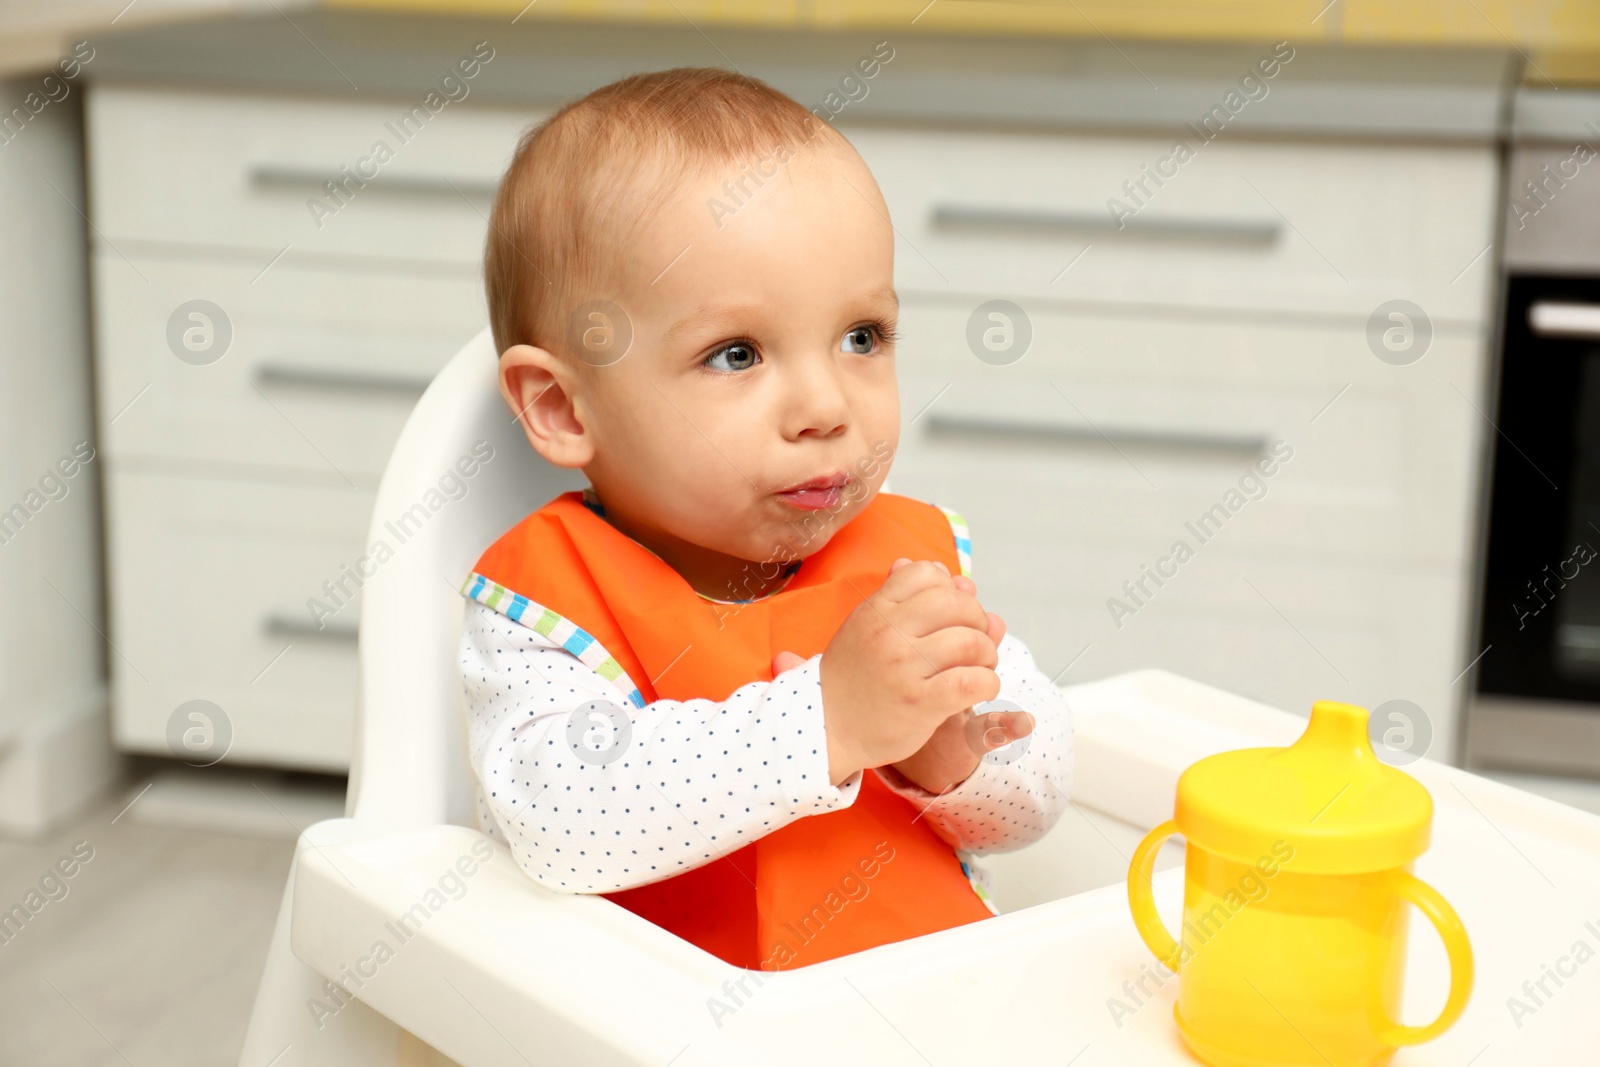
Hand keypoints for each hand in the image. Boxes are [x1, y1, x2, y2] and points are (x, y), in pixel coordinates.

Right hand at [772, 557, 1002, 786]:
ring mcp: (905, 667)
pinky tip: (980, 688)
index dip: (949, 588)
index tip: (950, 612)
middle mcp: (889, 633)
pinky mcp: (920, 703)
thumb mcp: (865, 625)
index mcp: (876, 610)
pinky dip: (987, 683)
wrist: (826, 726)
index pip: (927, 573)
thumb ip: (903, 598)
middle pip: (956, 604)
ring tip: (980, 666)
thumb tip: (947, 572)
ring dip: (987, 653)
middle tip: (975, 640)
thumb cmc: (853, 676)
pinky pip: (972, 682)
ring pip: (971, 642)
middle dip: (977, 620)